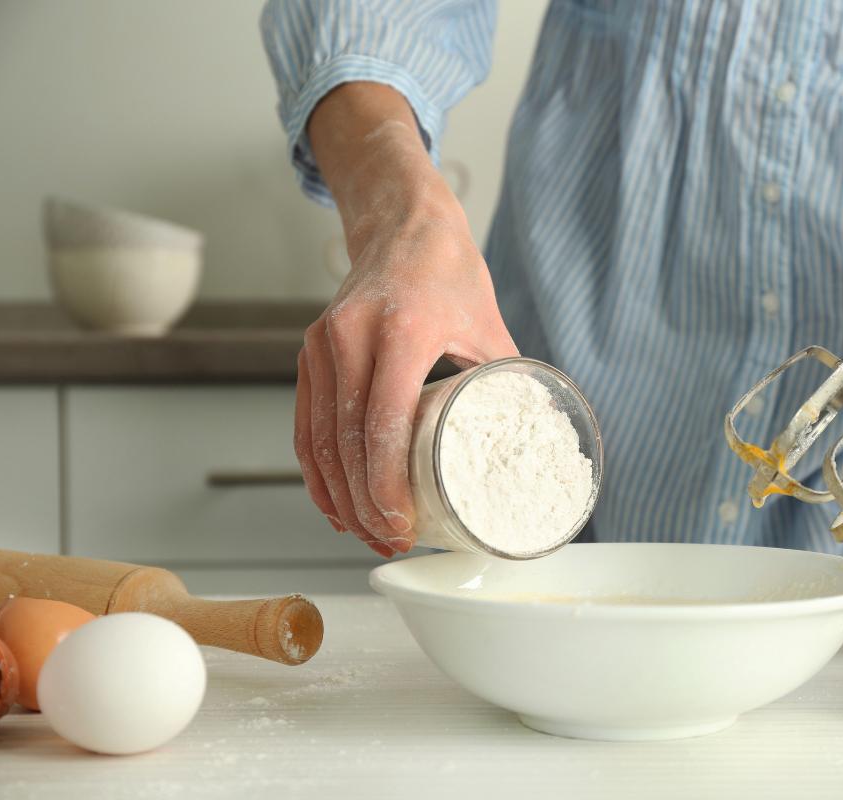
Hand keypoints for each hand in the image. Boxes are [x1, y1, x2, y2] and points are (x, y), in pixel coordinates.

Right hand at [296, 84, 517, 555]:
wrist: (404, 228)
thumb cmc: (451, 277)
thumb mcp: (490, 328)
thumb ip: (510, 385)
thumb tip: (537, 445)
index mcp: (401, 329)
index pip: (381, 422)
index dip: (386, 485)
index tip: (402, 525)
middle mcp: (351, 336)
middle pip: (345, 442)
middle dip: (364, 505)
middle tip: (392, 542)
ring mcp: (322, 345)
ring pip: (318, 440)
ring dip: (339, 497)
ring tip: (369, 534)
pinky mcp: (309, 356)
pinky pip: (306, 425)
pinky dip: (316, 471)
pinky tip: (335, 504)